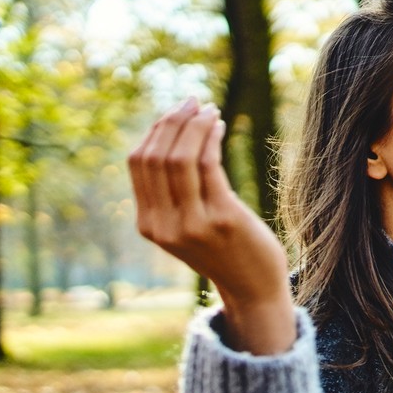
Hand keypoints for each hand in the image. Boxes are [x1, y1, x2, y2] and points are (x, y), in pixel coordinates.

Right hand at [129, 97, 294, 352]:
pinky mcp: (222, 218)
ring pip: (180, 157)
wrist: (254, 291)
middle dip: (173, 121)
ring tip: (208, 109)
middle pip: (156, 156)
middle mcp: (164, 225)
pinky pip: (209, 165)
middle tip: (193, 102)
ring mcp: (192, 223)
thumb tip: (170, 138)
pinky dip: (211, 138)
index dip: (155, 131)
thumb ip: (171, 195)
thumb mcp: (186, 226)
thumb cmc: (225, 251)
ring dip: (194, 125)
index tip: (175, 113)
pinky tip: (219, 126)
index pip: (138, 163)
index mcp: (149, 224)